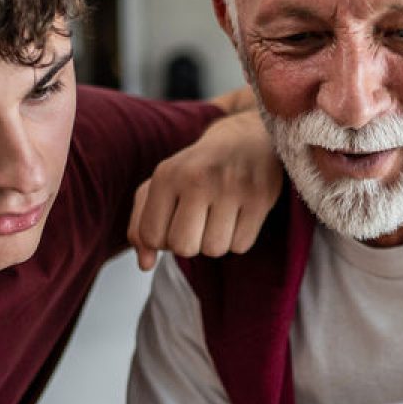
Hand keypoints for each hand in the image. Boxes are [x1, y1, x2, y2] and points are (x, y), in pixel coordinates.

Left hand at [127, 109, 280, 270]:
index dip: (163, 239)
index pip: (152, 236)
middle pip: (183, 247)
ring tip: (219, 217)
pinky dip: (237, 238)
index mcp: (167, 174)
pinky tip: (239, 215)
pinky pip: (241, 245)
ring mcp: (232, 187)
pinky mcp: (260, 197)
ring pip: (214, 249)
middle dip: (190, 244)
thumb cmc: (198, 169)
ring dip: (215, 241)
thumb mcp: (162, 187)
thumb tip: (144, 265)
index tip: (174, 221)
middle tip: (198, 222)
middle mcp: (198, 178)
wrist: (246, 139)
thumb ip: (142, 225)